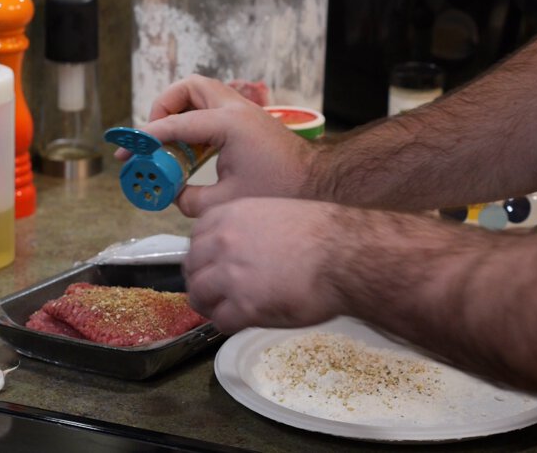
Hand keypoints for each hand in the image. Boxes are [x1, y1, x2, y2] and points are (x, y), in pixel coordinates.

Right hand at [118, 75, 315, 216]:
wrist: (319, 184)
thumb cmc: (278, 192)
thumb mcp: (224, 203)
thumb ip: (188, 199)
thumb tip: (174, 193)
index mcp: (228, 124)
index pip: (176, 124)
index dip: (146, 139)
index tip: (128, 152)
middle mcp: (235, 109)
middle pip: (189, 88)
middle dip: (163, 108)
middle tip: (153, 137)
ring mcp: (244, 113)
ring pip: (201, 95)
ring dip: (179, 114)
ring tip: (167, 145)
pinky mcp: (248, 122)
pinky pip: (212, 112)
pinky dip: (195, 125)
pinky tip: (189, 153)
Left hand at [183, 197, 347, 332]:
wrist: (345, 254)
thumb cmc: (321, 233)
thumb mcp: (273, 212)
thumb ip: (246, 228)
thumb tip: (239, 248)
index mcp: (229, 216)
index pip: (196, 238)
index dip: (203, 255)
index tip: (212, 266)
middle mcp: (222, 242)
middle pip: (192, 267)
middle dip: (202, 281)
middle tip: (216, 292)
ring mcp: (230, 275)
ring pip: (199, 295)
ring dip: (210, 305)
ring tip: (226, 310)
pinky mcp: (244, 306)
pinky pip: (221, 321)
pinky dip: (229, 325)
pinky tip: (243, 322)